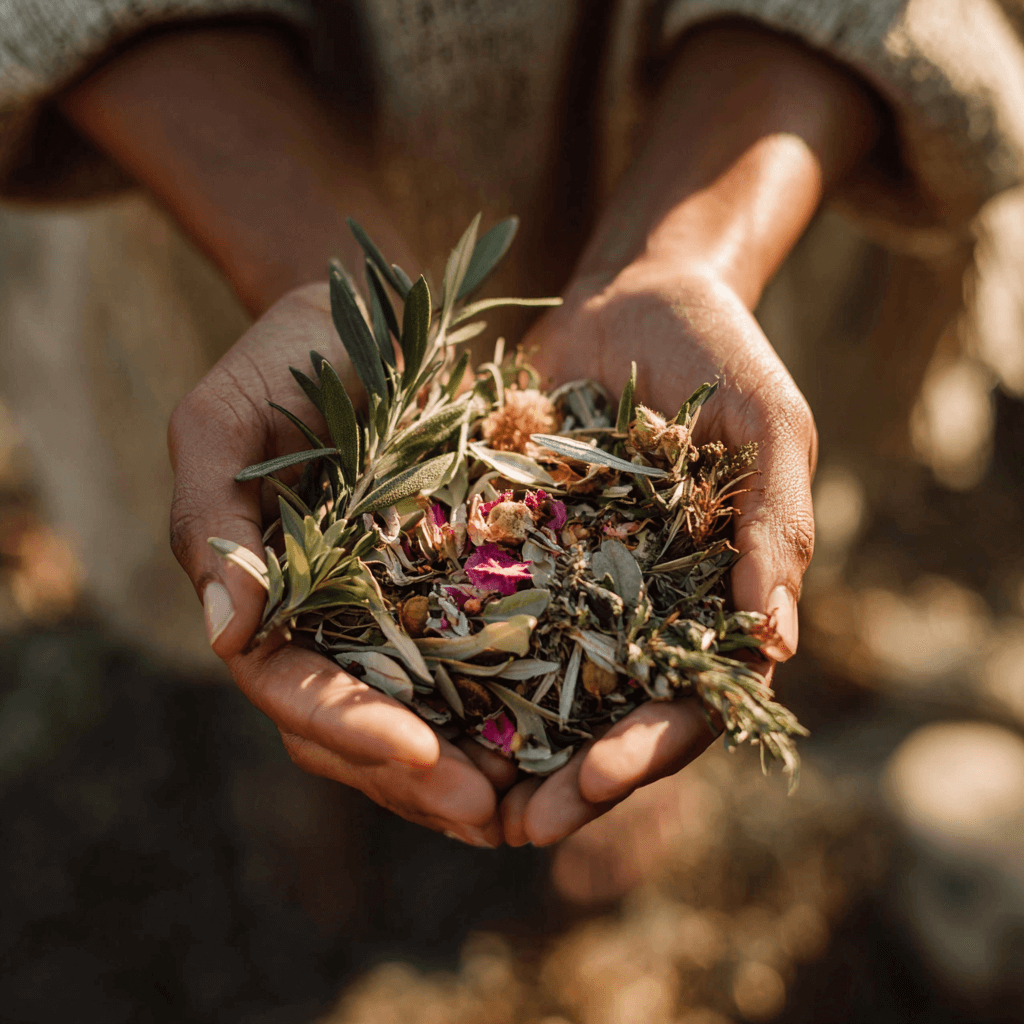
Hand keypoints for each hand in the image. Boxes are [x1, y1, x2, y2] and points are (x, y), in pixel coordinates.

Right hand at [168, 285, 512, 846]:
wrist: (377, 314)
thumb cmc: (289, 358)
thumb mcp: (224, 419)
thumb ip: (209, 521)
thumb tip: (224, 637)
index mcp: (269, 600)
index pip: (292, 688)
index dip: (346, 726)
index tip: (416, 749)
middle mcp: (331, 621)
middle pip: (358, 731)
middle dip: (415, 776)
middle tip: (489, 813)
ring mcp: (396, 612)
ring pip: (423, 718)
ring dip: (467, 770)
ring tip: (530, 805)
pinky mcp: (463, 588)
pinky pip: (485, 667)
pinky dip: (514, 711)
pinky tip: (561, 741)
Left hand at [500, 260, 813, 846]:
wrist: (636, 290)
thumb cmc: (721, 351)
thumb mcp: (767, 425)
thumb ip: (778, 524)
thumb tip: (777, 647)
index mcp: (709, 597)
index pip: (689, 700)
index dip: (649, 748)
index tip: (597, 779)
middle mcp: (637, 603)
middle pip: (606, 713)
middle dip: (563, 773)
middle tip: (509, 821)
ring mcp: (573, 578)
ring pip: (536, 680)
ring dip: (498, 738)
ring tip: (446, 784)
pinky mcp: (514, 540)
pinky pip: (481, 604)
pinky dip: (450, 652)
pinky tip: (401, 690)